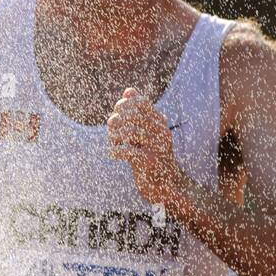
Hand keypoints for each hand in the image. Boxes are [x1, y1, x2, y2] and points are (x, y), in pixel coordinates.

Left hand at [106, 87, 189, 206]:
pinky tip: (114, 154)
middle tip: (113, 132)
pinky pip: (127, 150)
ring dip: (115, 137)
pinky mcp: (149, 161)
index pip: (139, 102)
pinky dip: (115, 151)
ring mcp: (157, 146)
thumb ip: (136, 112)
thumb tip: (128, 90)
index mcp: (159, 121)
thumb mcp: (144, 131)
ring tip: (115, 143)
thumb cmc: (149, 155)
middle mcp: (161, 131)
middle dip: (116, 121)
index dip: (123, 106)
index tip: (118, 116)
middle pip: (132, 115)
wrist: (163, 185)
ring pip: (129, 131)